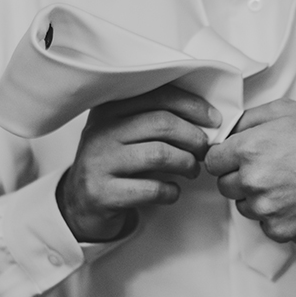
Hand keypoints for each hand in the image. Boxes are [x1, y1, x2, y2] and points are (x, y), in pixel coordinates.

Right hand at [57, 85, 220, 241]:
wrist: (82, 201)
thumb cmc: (116, 162)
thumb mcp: (128, 132)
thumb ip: (156, 118)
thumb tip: (206, 119)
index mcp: (109, 108)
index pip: (158, 95)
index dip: (192, 105)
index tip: (213, 120)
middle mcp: (101, 130)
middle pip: (162, 123)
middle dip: (194, 136)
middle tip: (205, 150)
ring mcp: (99, 162)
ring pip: (159, 154)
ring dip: (187, 163)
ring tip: (192, 170)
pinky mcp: (102, 192)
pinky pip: (151, 189)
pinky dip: (171, 191)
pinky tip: (173, 191)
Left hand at [204, 99, 295, 242]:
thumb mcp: (286, 111)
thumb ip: (248, 119)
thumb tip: (225, 130)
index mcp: (249, 149)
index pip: (211, 160)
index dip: (225, 157)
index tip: (238, 156)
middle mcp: (253, 180)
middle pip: (224, 185)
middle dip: (239, 176)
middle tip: (269, 167)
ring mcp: (266, 208)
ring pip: (243, 206)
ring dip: (256, 197)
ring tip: (286, 182)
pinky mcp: (280, 229)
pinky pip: (264, 224)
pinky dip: (276, 215)